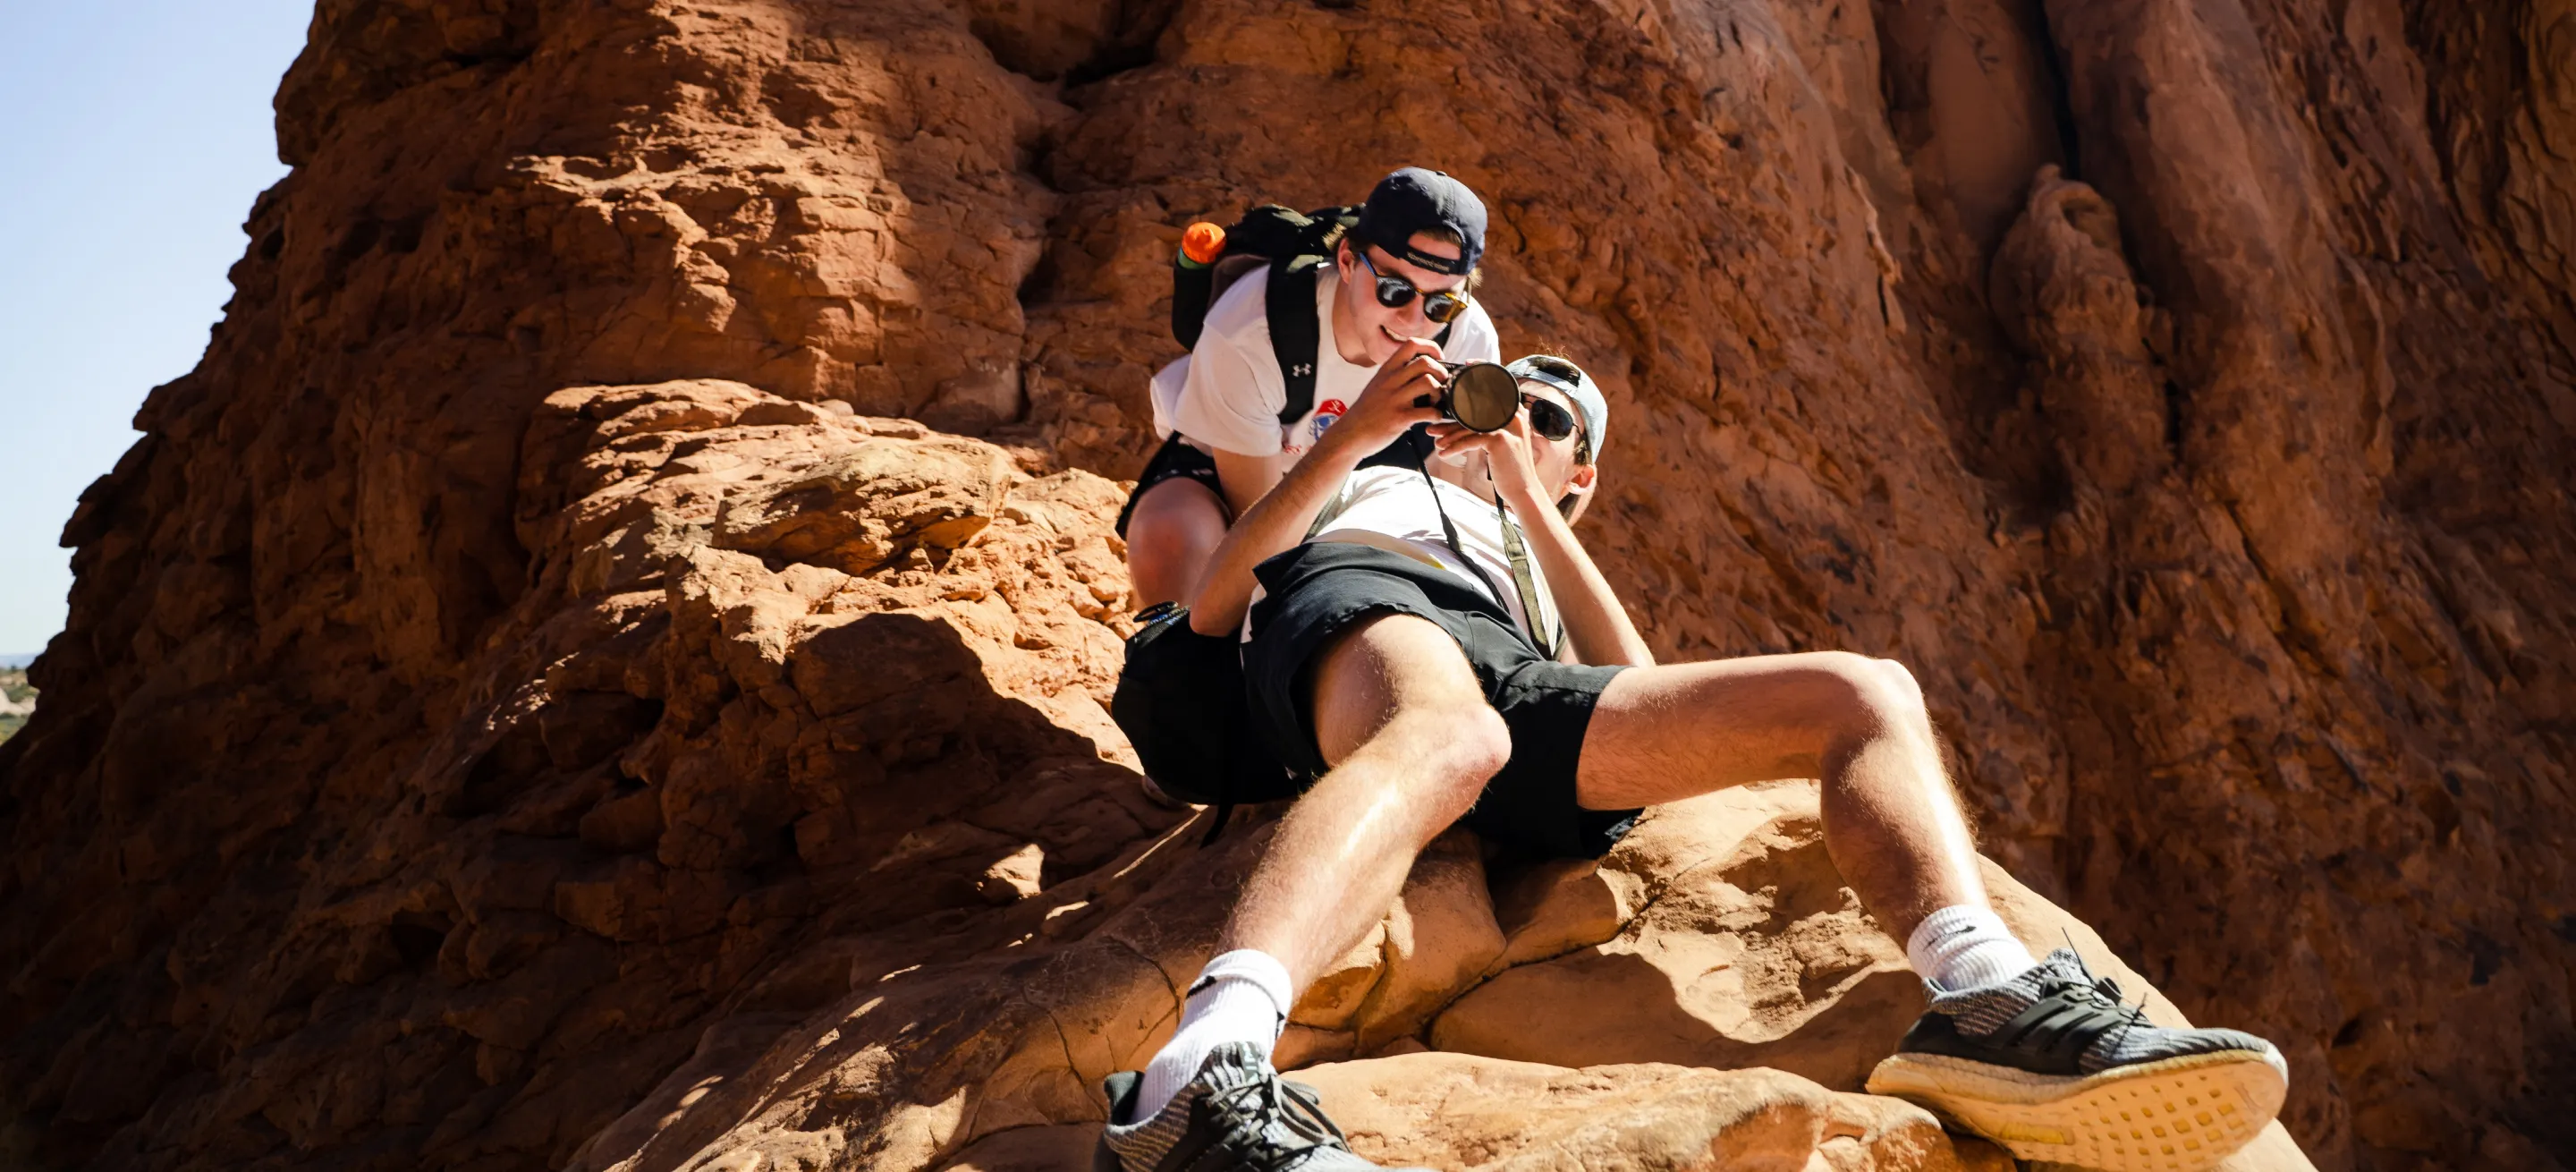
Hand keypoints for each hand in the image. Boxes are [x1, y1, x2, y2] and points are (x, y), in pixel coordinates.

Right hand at [1318, 334, 1447, 455]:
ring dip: (1439, 392)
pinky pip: (1429, 412)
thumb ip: (1394, 375)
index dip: (1431, 348)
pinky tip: (1432, 417)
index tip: (1438, 358)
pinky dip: (1437, 415)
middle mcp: (1391, 381)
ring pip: (1429, 382)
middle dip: (1441, 371)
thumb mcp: (1376, 385)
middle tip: (1441, 383)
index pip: (1411, 344)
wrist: (1350, 434)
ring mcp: (1396, 399)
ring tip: (1435, 401)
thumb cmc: (1365, 412)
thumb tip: (1418, 370)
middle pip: (1425, 362)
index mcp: (1387, 371)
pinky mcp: (1400, 418)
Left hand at [1430, 408, 1548, 511]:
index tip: (1444, 423)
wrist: (1523, 490)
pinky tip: (1443, 454)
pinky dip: (1454, 448)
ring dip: (1449, 437)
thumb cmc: (1510, 469)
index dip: (1460, 416)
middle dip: (1450, 425)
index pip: (1481, 410)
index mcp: (1513, 415)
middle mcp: (1512, 417)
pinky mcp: (1498, 440)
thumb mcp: (1502, 444)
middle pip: (1473, 418)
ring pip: (1469, 429)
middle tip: (1432, 431)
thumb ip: (1489, 431)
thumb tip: (1464, 426)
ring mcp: (1506, 428)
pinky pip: (1469, 441)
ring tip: (1437, 445)